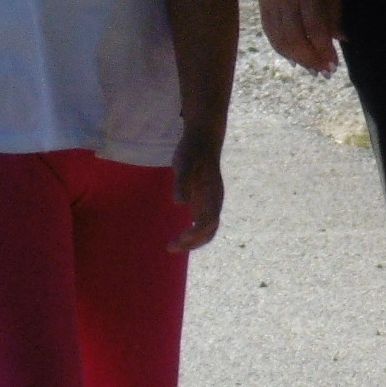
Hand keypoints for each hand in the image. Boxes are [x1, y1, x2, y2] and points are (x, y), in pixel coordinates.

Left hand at [169, 125, 225, 252]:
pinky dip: (191, 233)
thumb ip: (182, 181)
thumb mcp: (184, 162)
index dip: (195, 233)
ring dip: (192, 241)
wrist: (203, 139)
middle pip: (209, 230)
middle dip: (192, 243)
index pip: (208, 222)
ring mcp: (210, 202)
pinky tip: (179, 236)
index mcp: (212, 194)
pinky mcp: (203, 200)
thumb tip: (179, 202)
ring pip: (206, 229)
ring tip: (172, 246)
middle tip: (170, 247)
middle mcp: (214, 201)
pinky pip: (201, 222)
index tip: (180, 238)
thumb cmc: (192, 150)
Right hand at [257, 0, 340, 75]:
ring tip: (312, 68)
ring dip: (297, 58)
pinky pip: (270, 33)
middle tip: (325, 72)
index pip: (315, 29)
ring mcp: (269, 2)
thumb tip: (340, 40)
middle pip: (295, 39)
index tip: (335, 64)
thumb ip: (334, 11)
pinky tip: (295, 56)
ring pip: (280, 40)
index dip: (325, 50)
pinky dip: (282, 49)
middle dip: (312, 60)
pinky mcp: (261, 4)